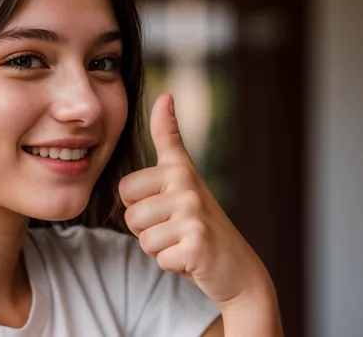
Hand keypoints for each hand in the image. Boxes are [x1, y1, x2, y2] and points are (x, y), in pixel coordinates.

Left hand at [119, 93, 274, 307]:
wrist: (236, 268)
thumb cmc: (199, 221)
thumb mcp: (183, 176)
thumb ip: (168, 138)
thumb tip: (165, 95)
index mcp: (178, 169)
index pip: (125, 188)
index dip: (137, 205)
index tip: (166, 203)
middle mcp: (187, 185)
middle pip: (130, 216)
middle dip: (146, 231)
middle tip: (176, 229)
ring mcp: (194, 213)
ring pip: (143, 238)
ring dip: (159, 248)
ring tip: (183, 241)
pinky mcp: (197, 243)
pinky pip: (158, 257)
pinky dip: (172, 264)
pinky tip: (192, 258)